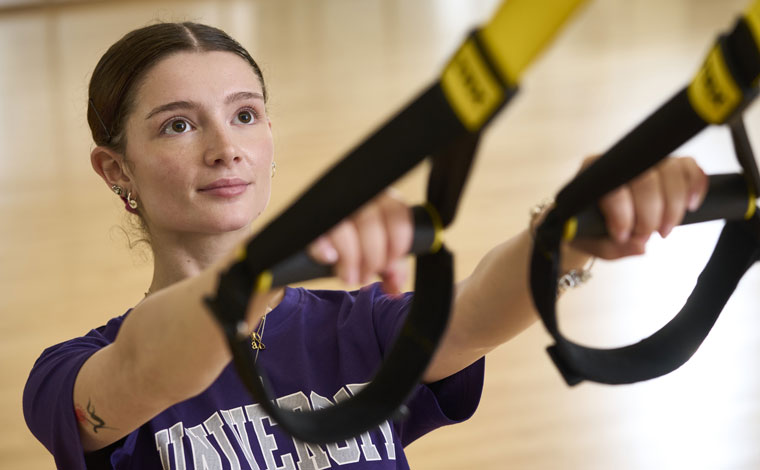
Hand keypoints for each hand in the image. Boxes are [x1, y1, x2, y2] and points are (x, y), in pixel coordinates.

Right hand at [307, 189, 412, 292]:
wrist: (308, 244)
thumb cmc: (354, 245)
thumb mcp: (376, 253)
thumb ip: (391, 267)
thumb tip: (395, 287)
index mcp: (380, 198)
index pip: (396, 211)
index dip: (397, 243)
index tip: (389, 265)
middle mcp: (357, 195)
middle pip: (371, 221)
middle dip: (372, 257)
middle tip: (365, 277)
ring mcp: (331, 203)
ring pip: (345, 226)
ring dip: (349, 257)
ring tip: (348, 277)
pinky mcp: (307, 216)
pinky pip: (317, 231)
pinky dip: (323, 247)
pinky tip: (329, 258)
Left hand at [571, 156, 708, 258]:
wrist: (593, 220)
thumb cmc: (590, 229)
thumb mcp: (593, 243)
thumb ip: (611, 247)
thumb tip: (640, 247)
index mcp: (591, 175)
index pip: (612, 186)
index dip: (622, 214)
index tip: (624, 236)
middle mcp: (619, 161)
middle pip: (645, 178)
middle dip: (650, 214)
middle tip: (645, 237)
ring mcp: (646, 160)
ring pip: (670, 171)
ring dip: (673, 205)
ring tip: (664, 230)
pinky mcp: (668, 165)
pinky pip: (688, 167)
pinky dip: (695, 185)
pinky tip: (691, 205)